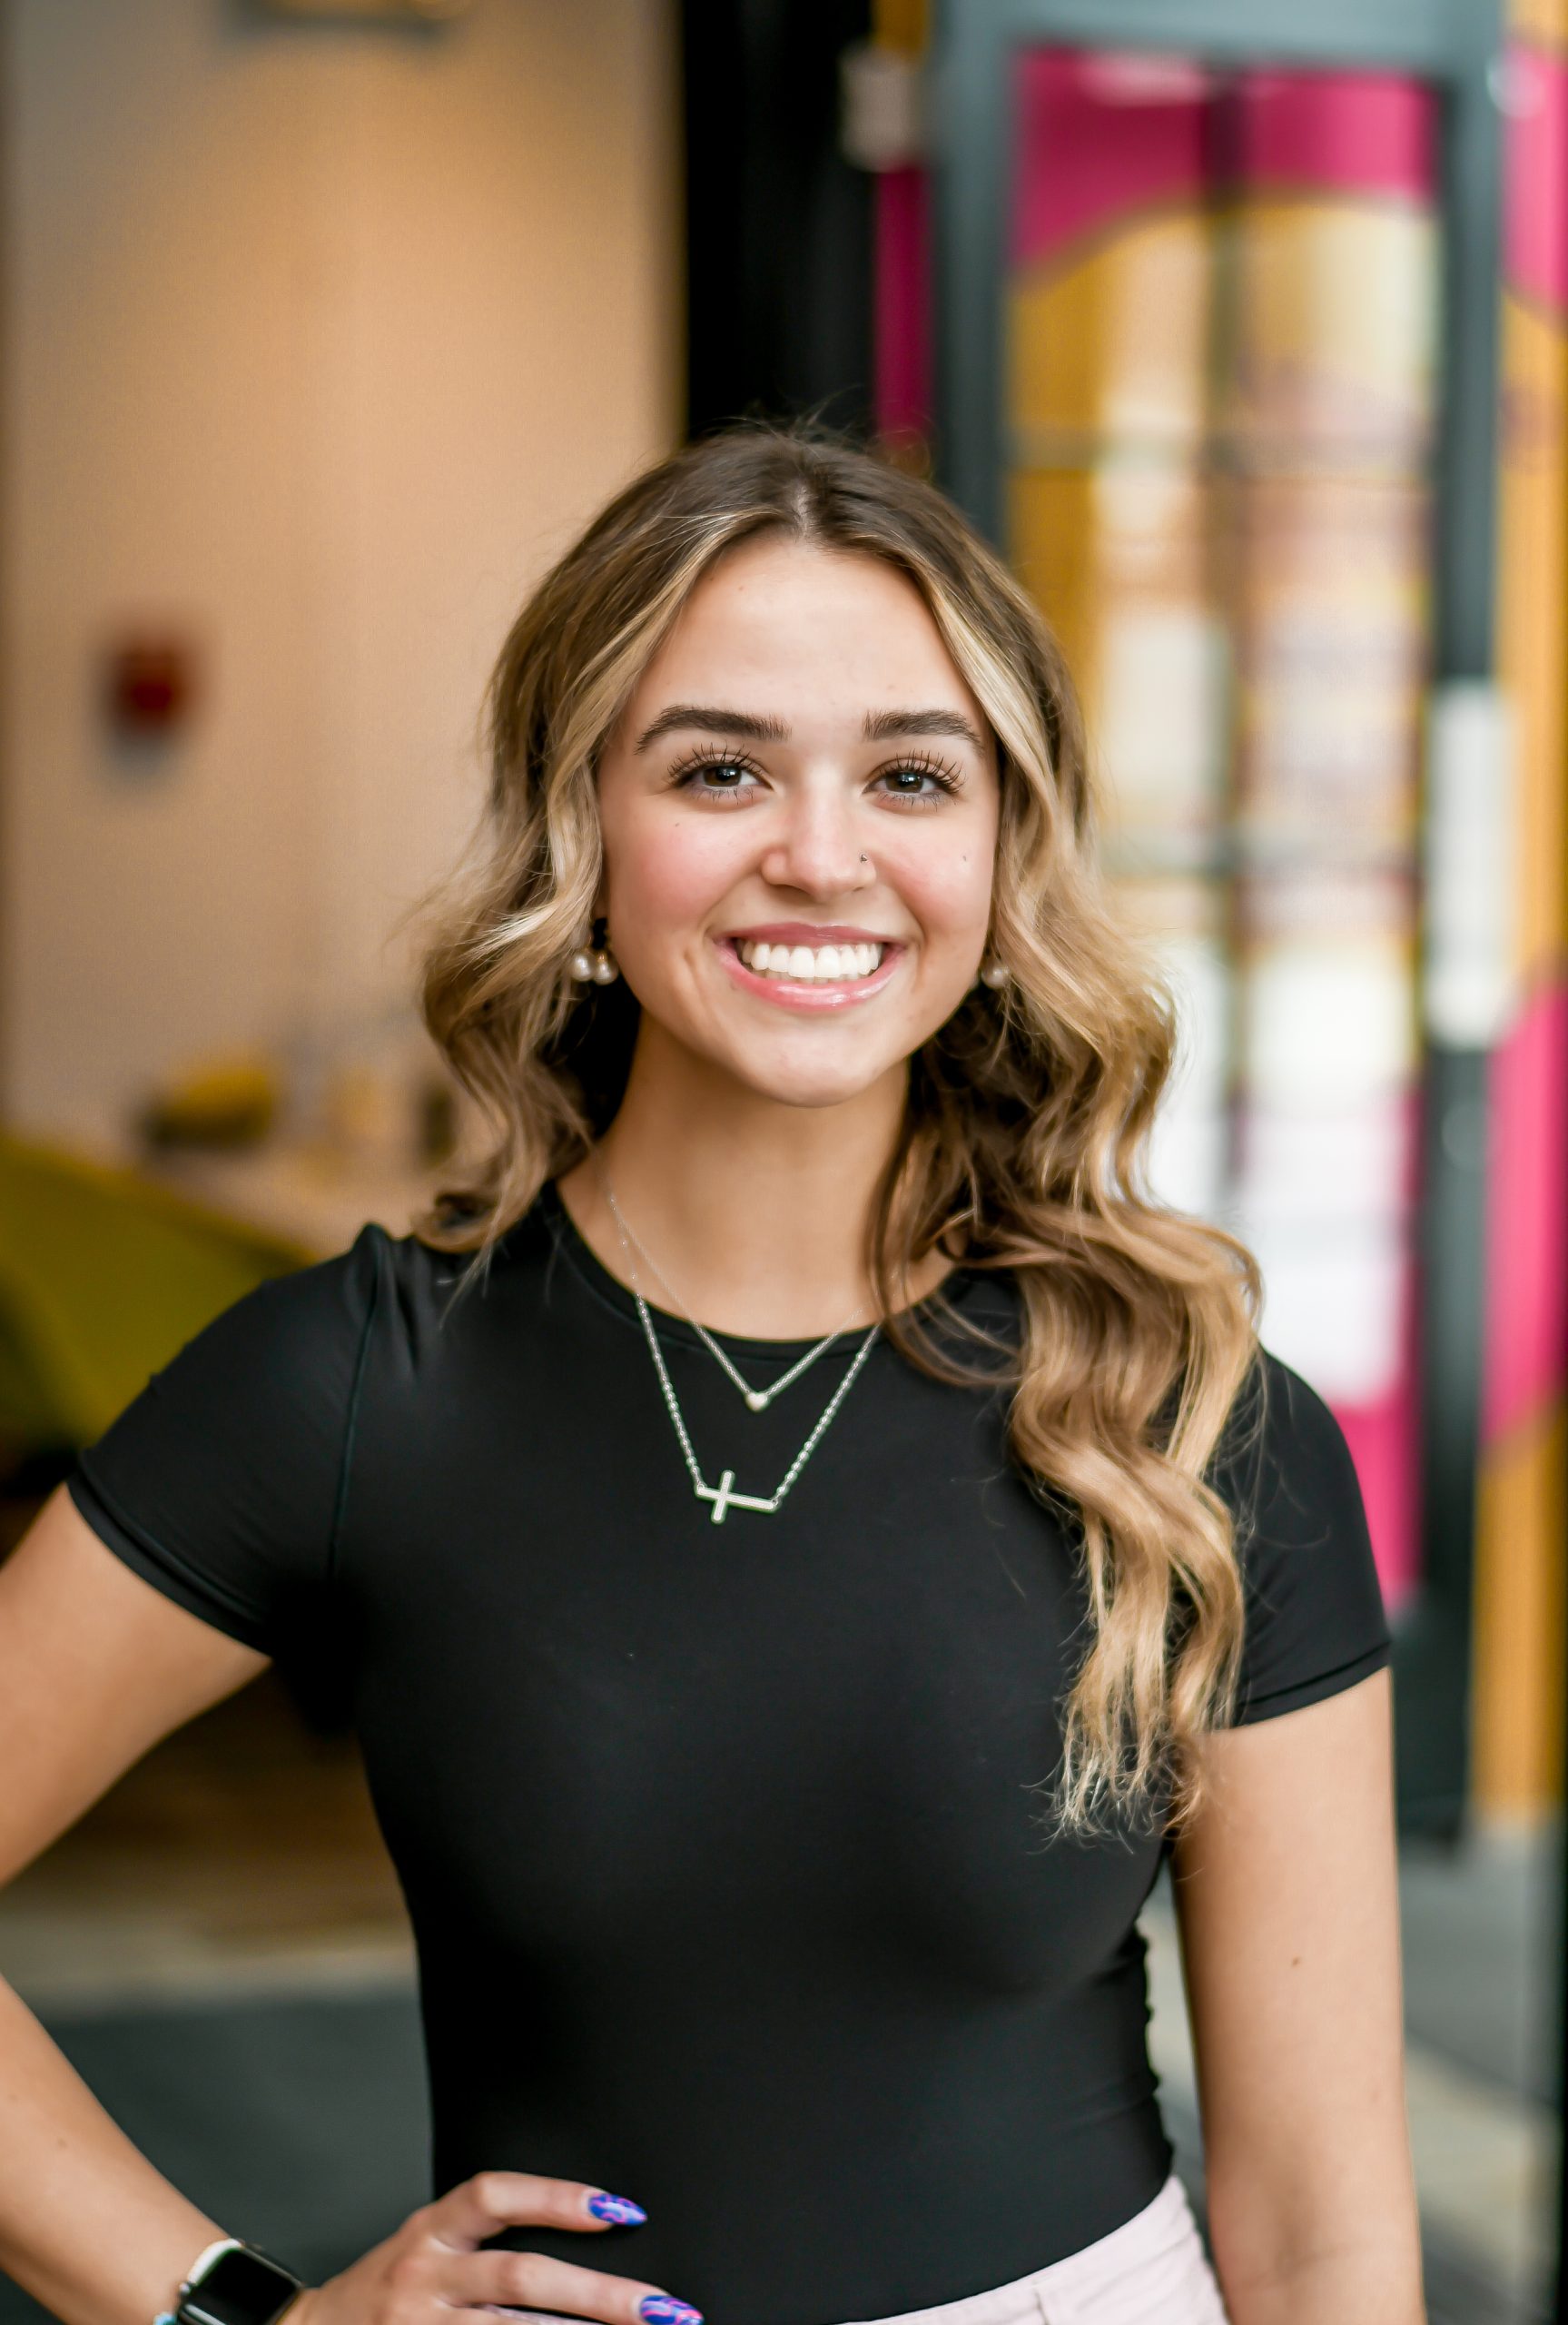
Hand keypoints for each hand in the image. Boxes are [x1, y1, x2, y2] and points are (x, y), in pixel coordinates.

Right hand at [288, 2172, 700, 2324]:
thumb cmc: (385, 2286)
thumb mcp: (426, 2241)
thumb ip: (484, 2237)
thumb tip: (586, 2224)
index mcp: (430, 2229)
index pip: (495, 2196)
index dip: (557, 2197)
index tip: (620, 2209)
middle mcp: (425, 2274)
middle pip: (522, 2278)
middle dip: (600, 2296)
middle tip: (662, 2308)